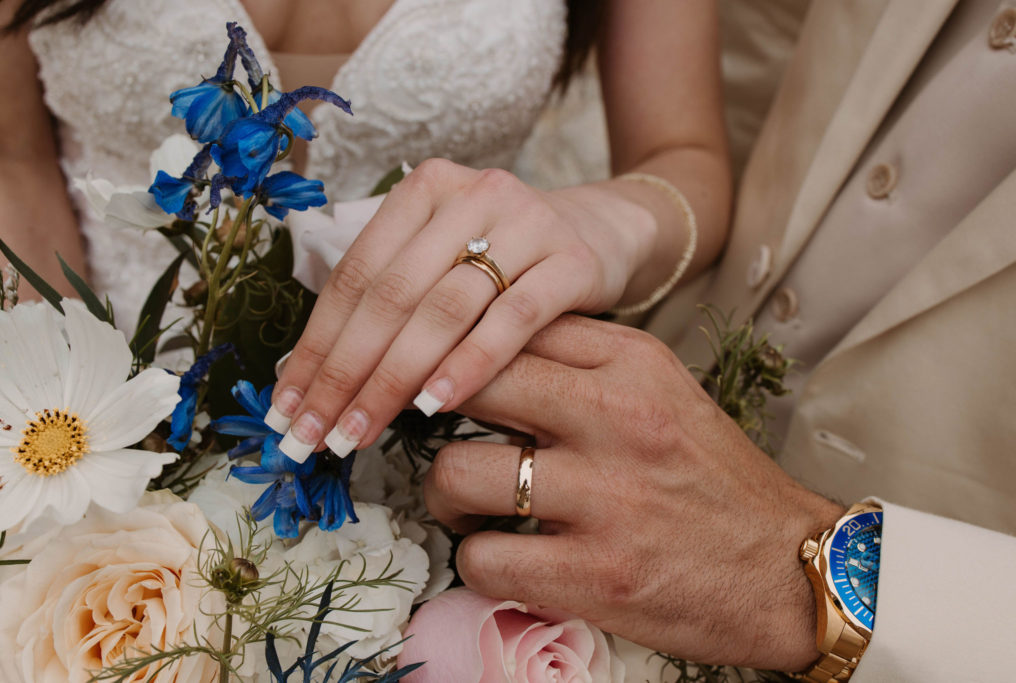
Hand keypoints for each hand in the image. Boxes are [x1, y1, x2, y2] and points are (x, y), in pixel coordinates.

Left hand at [267, 158, 656, 460]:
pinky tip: (435, 406)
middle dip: (345, 371)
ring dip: (394, 378)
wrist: (600, 234)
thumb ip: (391, 300)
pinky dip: (469, 364)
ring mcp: (527, 223)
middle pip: (392, 293)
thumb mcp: (445, 260)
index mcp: (426, 190)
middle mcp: (473, 195)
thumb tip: (312, 381)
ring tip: (359, 430)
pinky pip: (513, 319)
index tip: (287, 408)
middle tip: (315, 434)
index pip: (355, 274)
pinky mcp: (572, 261)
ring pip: (444, 308)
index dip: (315, 344)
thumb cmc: (505, 261)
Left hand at [426, 315, 844, 670]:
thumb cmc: (715, 480)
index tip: (443, 373)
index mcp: (632, 363)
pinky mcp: (596, 575)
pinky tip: (502, 556)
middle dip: (435, 409)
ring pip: (457, 472)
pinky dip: (477, 560)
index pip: (509, 325)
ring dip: (445, 494)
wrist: (789, 569)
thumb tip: (491, 352)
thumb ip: (586, 363)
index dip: (459, 349)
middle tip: (436, 433)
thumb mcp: (665, 391)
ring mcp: (604, 497)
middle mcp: (616, 418)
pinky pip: (482, 558)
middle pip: (470, 382)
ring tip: (467, 505)